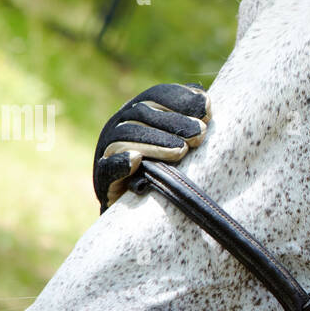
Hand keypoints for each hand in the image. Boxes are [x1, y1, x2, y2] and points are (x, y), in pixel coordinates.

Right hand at [92, 82, 209, 211]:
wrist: (135, 214)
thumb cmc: (163, 172)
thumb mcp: (177, 144)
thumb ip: (186, 122)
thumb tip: (203, 96)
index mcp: (137, 112)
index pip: (156, 96)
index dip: (180, 99)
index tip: (207, 109)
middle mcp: (119, 125)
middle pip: (142, 113)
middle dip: (174, 122)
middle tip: (200, 133)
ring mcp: (107, 151)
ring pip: (126, 136)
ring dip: (155, 142)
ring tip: (181, 151)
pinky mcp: (103, 178)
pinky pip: (107, 167)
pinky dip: (120, 162)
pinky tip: (137, 161)